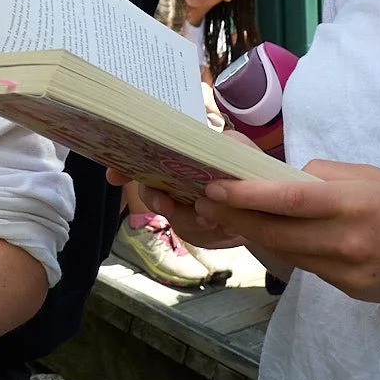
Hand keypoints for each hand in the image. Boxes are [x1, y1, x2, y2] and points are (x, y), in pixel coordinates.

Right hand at [106, 128, 257, 249]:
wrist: (265, 205)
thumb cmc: (245, 169)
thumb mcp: (238, 149)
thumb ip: (225, 144)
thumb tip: (210, 145)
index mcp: (177, 158)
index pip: (141, 160)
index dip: (124, 167)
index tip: (114, 176)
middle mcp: (173, 184)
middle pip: (149, 192)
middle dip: (154, 199)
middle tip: (165, 203)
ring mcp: (183, 210)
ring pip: (173, 217)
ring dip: (190, 219)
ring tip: (211, 218)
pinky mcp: (197, 232)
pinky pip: (194, 235)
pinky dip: (209, 233)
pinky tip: (223, 227)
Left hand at [190, 160, 379, 306]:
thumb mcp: (375, 177)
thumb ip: (327, 177)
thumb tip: (283, 177)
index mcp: (354, 202)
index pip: (287, 198)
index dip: (245, 194)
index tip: (213, 185)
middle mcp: (347, 241)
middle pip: (275, 231)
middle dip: (237, 216)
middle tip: (206, 200)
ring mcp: (348, 271)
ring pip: (286, 253)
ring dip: (255, 234)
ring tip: (229, 215)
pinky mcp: (352, 291)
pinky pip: (309, 268)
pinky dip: (287, 251)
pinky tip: (274, 236)